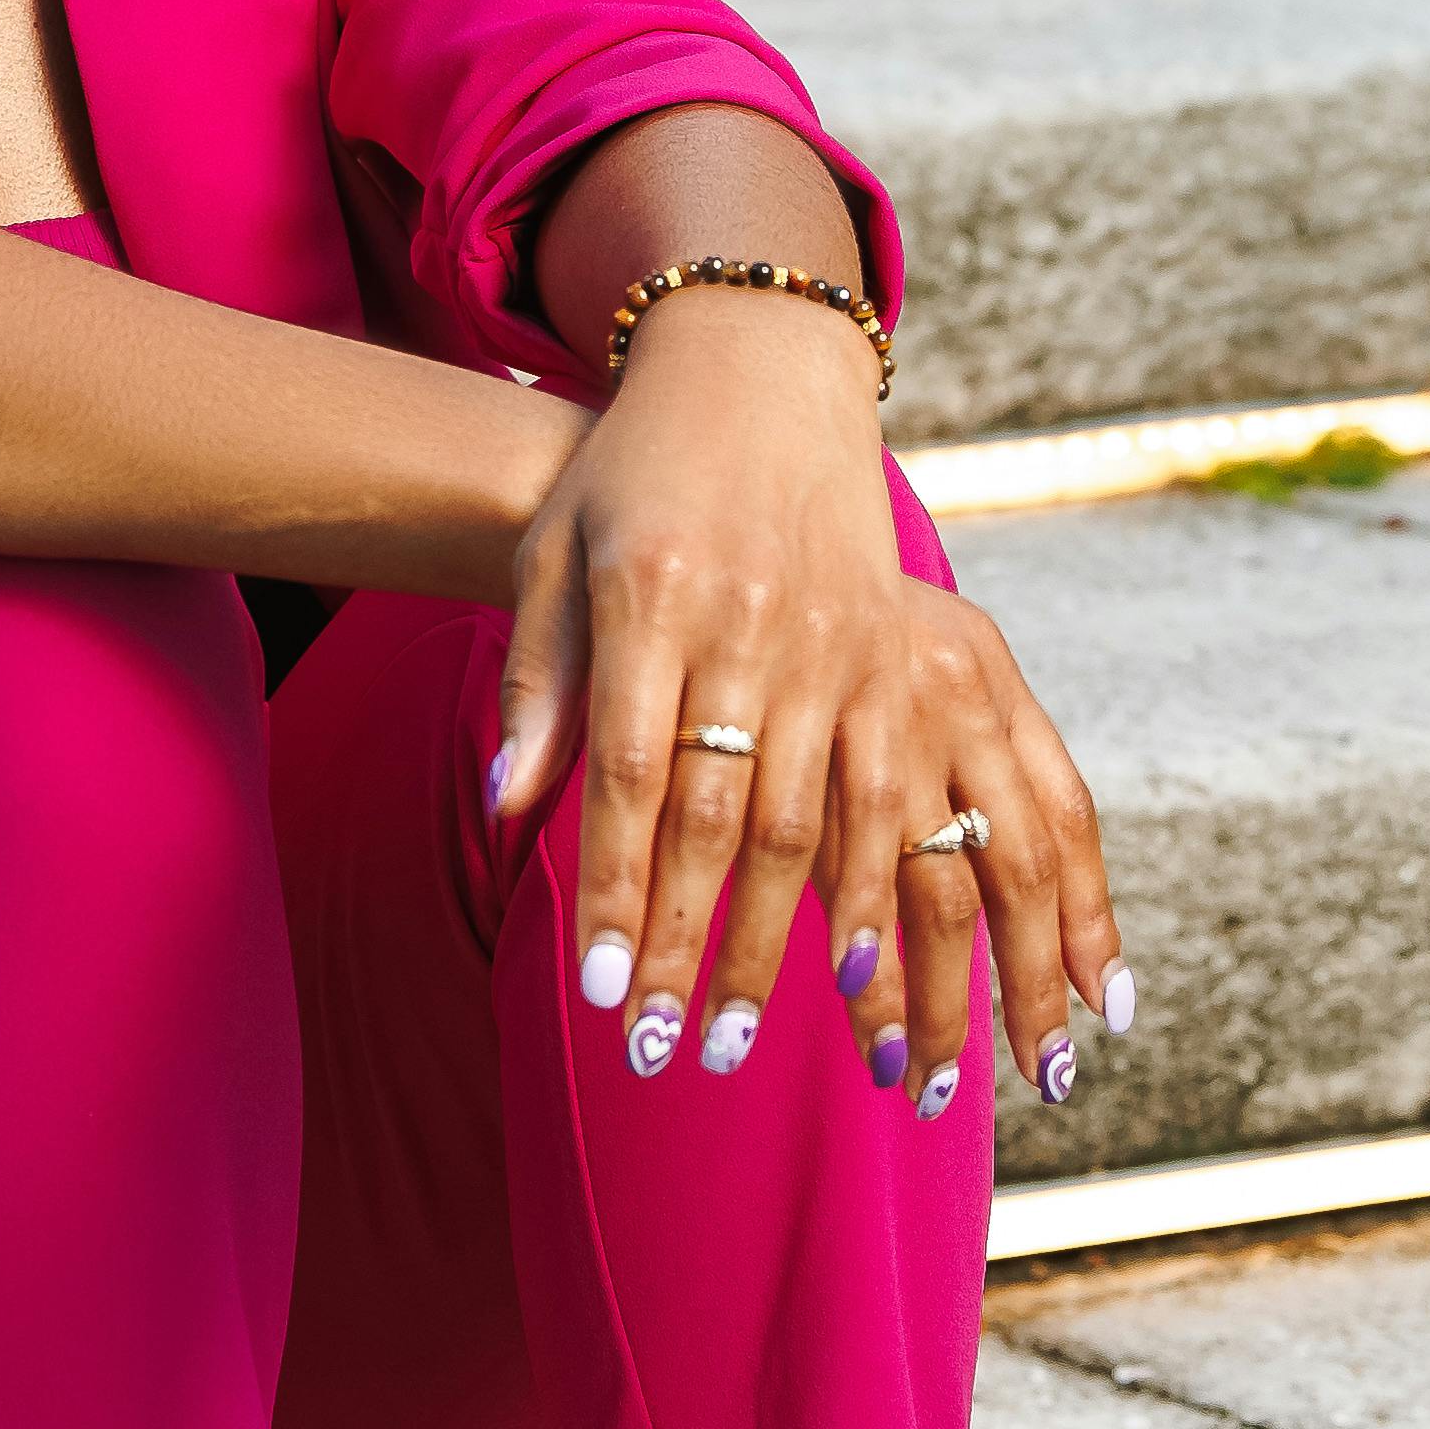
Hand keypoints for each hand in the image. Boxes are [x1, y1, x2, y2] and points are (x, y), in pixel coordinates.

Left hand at [488, 292, 1124, 1104]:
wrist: (756, 376)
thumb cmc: (631, 481)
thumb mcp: (555, 556)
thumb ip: (537, 681)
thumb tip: (508, 807)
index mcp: (658, 594)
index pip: (631, 771)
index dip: (618, 888)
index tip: (604, 995)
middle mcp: (763, 624)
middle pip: (729, 818)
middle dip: (698, 948)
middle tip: (670, 1051)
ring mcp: (851, 640)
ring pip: (831, 824)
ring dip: (807, 951)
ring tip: (782, 1052)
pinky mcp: (921, 650)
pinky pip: (920, 792)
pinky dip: (914, 892)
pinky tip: (888, 976)